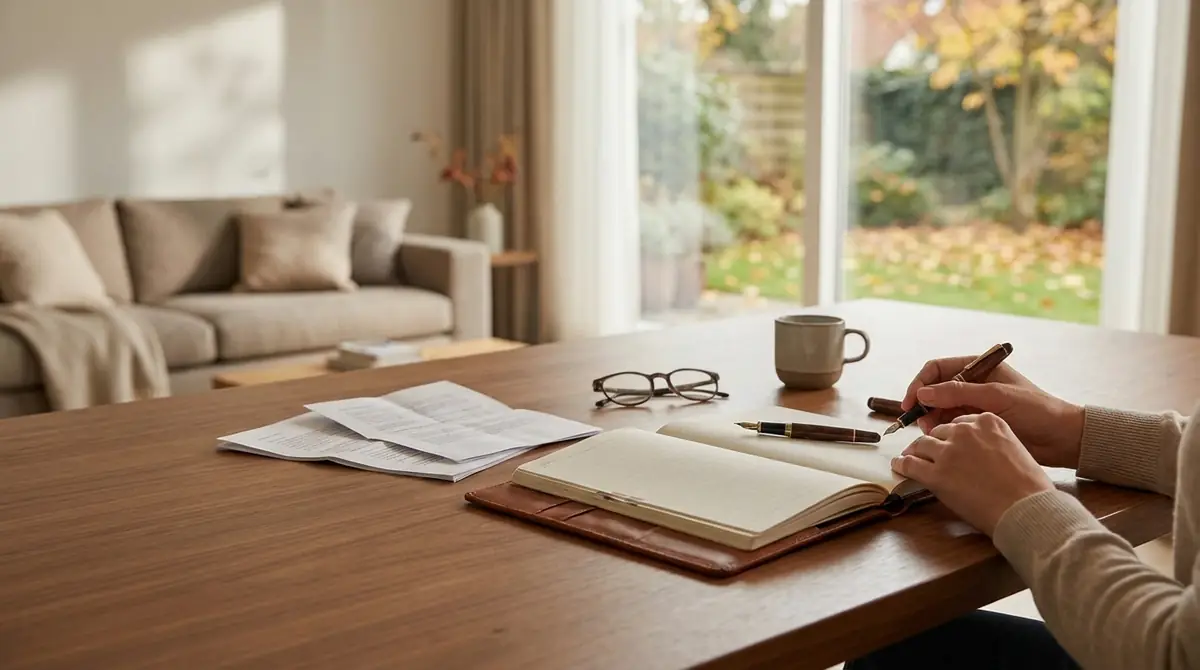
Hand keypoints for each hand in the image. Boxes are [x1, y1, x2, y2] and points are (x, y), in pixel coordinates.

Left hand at [892, 413, 1055, 535]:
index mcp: (988, 422)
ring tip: (909, 457)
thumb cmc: (1029, 487)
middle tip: (929, 453)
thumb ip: (994, 443)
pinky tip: (898, 466)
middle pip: (939, 432)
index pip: (960, 423)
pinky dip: (902, 464)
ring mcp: (949, 452)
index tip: (948, 443)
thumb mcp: (1016, 450)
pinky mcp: (936, 474)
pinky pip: (911, 464)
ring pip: (922, 445)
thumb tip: (980, 453)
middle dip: (934, 443)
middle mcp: (965, 432)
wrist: (1026, 509)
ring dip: (915, 452)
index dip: (952, 436)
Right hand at [902, 356, 1084, 468]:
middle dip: (924, 405)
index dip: (920, 384)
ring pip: (939, 409)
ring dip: (931, 419)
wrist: (1062, 438)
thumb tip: (923, 393)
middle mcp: (973, 384)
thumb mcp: (996, 397)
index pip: (937, 369)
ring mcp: (974, 405)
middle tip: (921, 423)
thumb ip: (958, 393)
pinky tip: (943, 439)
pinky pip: (950, 424)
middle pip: (934, 389)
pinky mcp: (976, 424)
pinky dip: (942, 430)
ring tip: (934, 433)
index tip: (910, 403)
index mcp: (978, 368)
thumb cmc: (1036, 410)